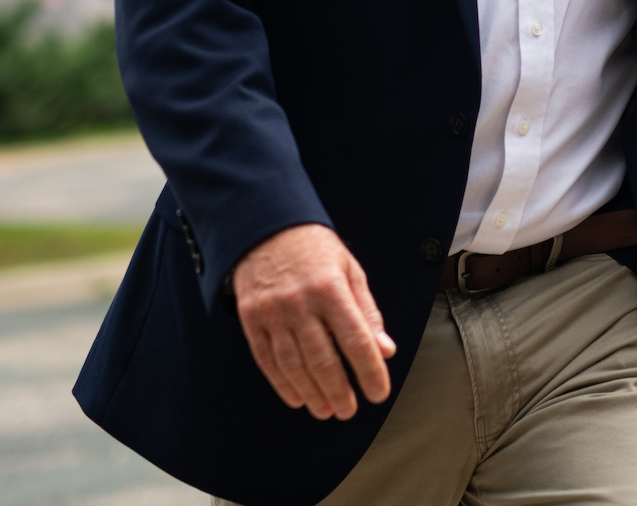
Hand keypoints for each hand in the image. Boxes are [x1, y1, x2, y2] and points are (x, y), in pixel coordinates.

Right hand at [230, 223, 396, 419]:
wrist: (266, 225)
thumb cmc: (314, 248)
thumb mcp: (349, 270)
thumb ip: (367, 311)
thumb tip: (385, 350)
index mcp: (331, 289)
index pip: (356, 340)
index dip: (370, 372)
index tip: (378, 394)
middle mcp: (301, 303)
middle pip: (323, 360)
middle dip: (339, 391)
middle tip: (349, 411)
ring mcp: (273, 312)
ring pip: (294, 364)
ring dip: (311, 393)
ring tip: (325, 410)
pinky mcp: (251, 317)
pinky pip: (266, 358)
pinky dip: (281, 383)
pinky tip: (296, 397)